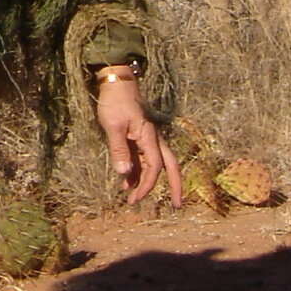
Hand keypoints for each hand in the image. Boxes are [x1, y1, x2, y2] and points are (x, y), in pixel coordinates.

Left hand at [95, 77, 182, 206]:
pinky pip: (142, 158)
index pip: (154, 166)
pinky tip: (126, 182)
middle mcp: (153, 140)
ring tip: (133, 198)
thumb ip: (119, 149)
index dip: (147, 184)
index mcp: (150, 137)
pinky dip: (137, 172)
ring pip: (154, 165)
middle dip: (175, 186)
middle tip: (177, 205)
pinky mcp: (139, 138)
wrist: (116, 84)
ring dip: (146, 181)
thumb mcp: (113, 126)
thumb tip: (124, 173)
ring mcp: (147, 139)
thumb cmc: (115, 103)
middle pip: (170, 166)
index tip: (135, 198)